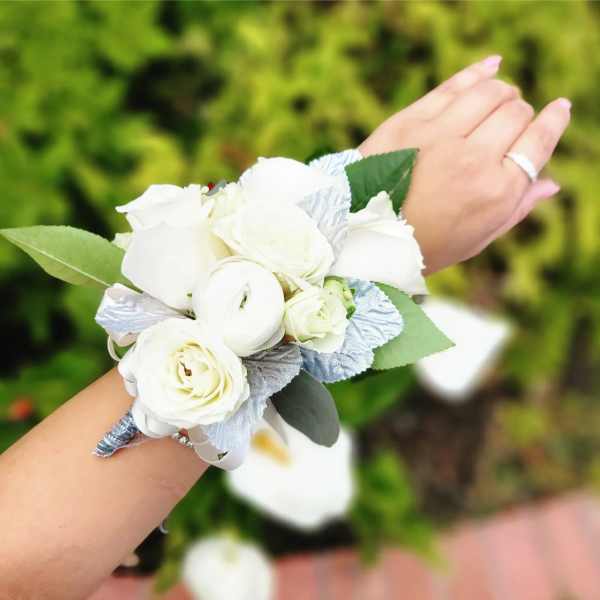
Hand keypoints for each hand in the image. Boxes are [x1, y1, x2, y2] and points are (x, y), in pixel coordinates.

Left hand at [359, 56, 570, 273]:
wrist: (364, 236)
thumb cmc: (425, 244)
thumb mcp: (476, 239)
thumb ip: (515, 209)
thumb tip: (550, 183)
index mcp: (495, 192)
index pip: (538, 142)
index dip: (553, 121)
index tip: (559, 109)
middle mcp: (473, 160)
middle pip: (515, 113)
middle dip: (521, 113)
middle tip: (513, 120)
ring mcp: (439, 137)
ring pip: (489, 93)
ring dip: (502, 92)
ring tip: (501, 97)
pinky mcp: (409, 122)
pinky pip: (452, 86)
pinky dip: (478, 72)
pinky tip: (491, 67)